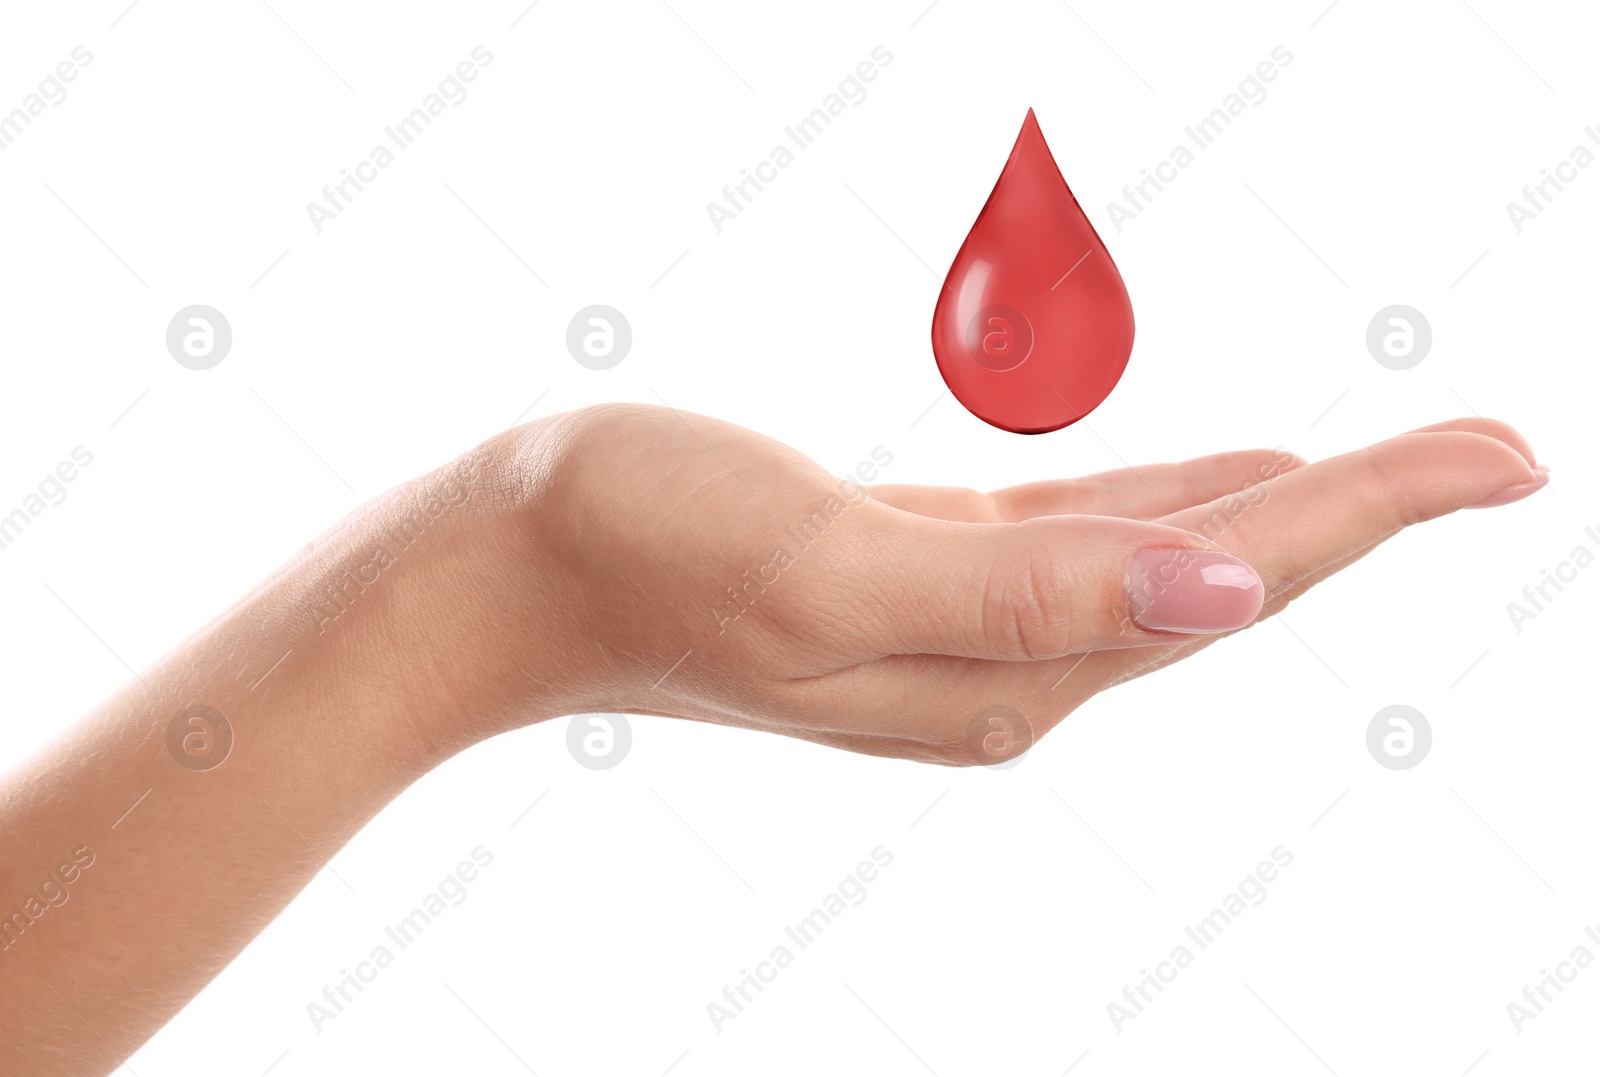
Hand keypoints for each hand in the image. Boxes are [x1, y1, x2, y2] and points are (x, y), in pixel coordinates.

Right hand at [460, 405, 1546, 763]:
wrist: (509, 567)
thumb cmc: (641, 549)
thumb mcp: (831, 569)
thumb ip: (1026, 592)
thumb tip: (1225, 606)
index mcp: (1005, 669)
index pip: (1233, 581)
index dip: (1378, 512)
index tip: (1508, 458)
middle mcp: (1005, 664)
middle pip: (1230, 578)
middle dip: (1372, 512)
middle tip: (1502, 452)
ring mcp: (965, 622)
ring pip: (1172, 562)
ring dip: (1292, 514)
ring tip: (1400, 469)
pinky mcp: (920, 572)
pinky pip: (1089, 542)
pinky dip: (1177, 511)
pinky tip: (1228, 488)